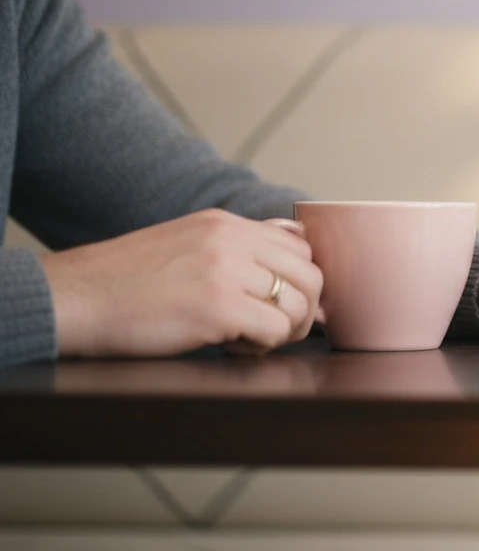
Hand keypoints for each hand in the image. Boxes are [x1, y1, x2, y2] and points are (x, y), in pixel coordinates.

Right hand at [42, 209, 322, 357]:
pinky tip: (231, 347)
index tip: (281, 305)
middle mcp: (231, 240)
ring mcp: (226, 271)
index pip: (301, 248)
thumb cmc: (126, 282)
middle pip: (310, 276)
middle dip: (302, 310)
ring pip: (298, 305)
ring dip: (282, 331)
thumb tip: (293, 254)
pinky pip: (274, 330)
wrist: (74, 298)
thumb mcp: (187, 243)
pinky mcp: (217, 307)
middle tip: (273, 329)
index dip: (300, 283)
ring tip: (247, 339)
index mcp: (225, 223)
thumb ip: (237, 246)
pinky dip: (262, 347)